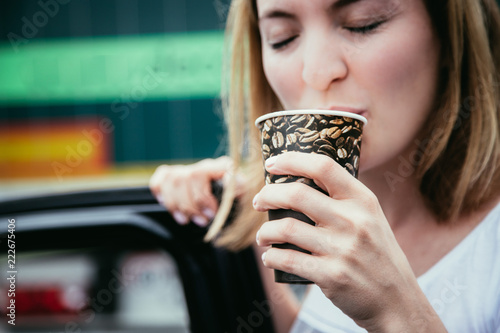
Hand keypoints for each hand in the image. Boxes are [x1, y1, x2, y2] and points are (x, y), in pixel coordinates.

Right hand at [149, 156, 235, 226]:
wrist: (231, 199)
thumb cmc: (237, 198)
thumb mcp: (244, 193)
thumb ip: (240, 186)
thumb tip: (231, 182)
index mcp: (219, 166)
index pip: (201, 174)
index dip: (202, 197)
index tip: (211, 214)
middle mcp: (201, 166)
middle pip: (184, 179)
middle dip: (191, 205)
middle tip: (202, 221)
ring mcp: (185, 170)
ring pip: (171, 182)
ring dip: (177, 205)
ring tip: (188, 220)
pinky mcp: (171, 177)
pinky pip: (158, 183)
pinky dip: (161, 196)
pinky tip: (173, 209)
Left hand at [253, 152, 443, 330]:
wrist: (397, 301)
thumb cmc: (377, 255)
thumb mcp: (371, 218)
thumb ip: (342, 200)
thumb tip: (297, 182)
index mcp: (363, 200)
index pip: (323, 167)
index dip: (292, 161)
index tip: (271, 164)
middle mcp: (353, 221)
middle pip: (296, 194)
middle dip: (267, 195)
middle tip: (258, 202)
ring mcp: (342, 249)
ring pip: (286, 228)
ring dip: (265, 232)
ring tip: (262, 236)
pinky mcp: (331, 276)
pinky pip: (288, 260)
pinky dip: (271, 257)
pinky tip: (270, 257)